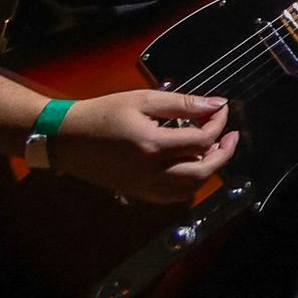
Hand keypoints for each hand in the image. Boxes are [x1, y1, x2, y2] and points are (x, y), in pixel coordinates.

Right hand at [50, 90, 237, 203]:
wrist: (66, 138)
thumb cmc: (102, 113)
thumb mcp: (142, 100)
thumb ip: (182, 104)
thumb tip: (215, 104)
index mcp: (152, 146)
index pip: (201, 140)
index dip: (218, 124)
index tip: (222, 110)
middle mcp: (151, 172)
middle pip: (202, 172)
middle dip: (223, 154)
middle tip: (230, 136)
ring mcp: (144, 187)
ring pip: (190, 188)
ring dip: (208, 169)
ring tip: (212, 149)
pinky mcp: (138, 193)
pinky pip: (173, 196)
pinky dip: (189, 183)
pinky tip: (190, 165)